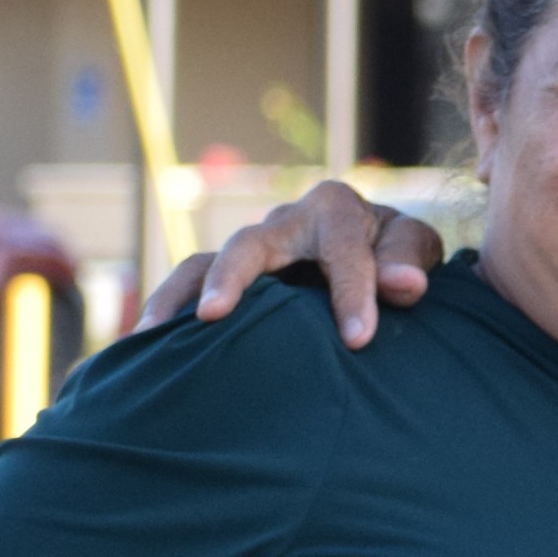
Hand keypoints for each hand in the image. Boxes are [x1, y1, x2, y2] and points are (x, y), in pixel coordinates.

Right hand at [136, 178, 438, 347]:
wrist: (375, 250)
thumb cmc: (396, 252)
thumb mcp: (413, 247)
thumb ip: (409, 260)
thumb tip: (403, 284)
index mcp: (335, 209)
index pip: (342, 250)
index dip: (352, 293)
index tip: (358, 339)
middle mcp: (283, 222)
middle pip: (248, 244)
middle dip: (231, 276)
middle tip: (215, 315)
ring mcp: (252, 249)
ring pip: (204, 263)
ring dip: (178, 296)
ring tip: (151, 335)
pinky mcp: (231, 275)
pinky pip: (190, 286)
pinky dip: (167, 311)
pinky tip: (144, 347)